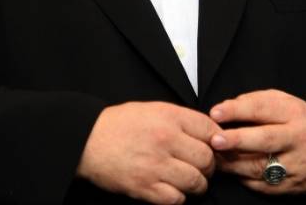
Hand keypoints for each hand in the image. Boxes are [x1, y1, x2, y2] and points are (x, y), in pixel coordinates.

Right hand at [77, 101, 221, 203]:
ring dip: (197, 184)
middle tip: (202, 166)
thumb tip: (207, 133)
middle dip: (209, 165)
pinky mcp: (145, 187)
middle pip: (207, 158)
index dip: (217, 140)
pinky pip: (176, 199)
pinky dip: (178, 197)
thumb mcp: (152, 109)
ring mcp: (156, 165)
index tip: (216, 146)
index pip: (209, 129)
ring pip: (196, 181)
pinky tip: (172, 189)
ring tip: (189, 180)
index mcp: (169, 117)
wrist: (88, 140)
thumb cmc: (119, 124)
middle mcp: (165, 139)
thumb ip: (179, 119)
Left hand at [209, 89, 305, 195]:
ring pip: (260, 167)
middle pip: (265, 140)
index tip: (215, 112)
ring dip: (233, 163)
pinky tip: (232, 171)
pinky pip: (263, 185)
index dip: (237, 110)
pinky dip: (244, 178)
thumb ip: (257, 101)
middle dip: (237, 140)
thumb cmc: (303, 123)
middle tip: (215, 140)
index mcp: (294, 113)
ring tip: (214, 157)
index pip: (263, 109)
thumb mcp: (286, 102)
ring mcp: (295, 165)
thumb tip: (226, 109)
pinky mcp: (292, 186)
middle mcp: (297, 139)